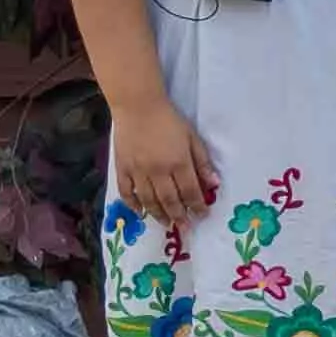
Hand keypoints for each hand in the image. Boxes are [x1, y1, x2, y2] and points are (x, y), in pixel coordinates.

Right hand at [106, 92, 215, 228]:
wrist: (138, 107)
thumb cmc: (169, 121)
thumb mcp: (193, 139)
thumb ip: (202, 162)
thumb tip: (214, 184)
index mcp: (178, 163)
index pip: (190, 191)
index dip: (197, 206)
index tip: (203, 216)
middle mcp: (158, 171)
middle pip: (169, 200)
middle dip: (179, 216)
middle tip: (185, 228)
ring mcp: (137, 171)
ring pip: (148, 200)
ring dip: (158, 214)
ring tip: (167, 224)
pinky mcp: (121, 169)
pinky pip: (126, 192)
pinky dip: (133, 205)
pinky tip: (140, 213)